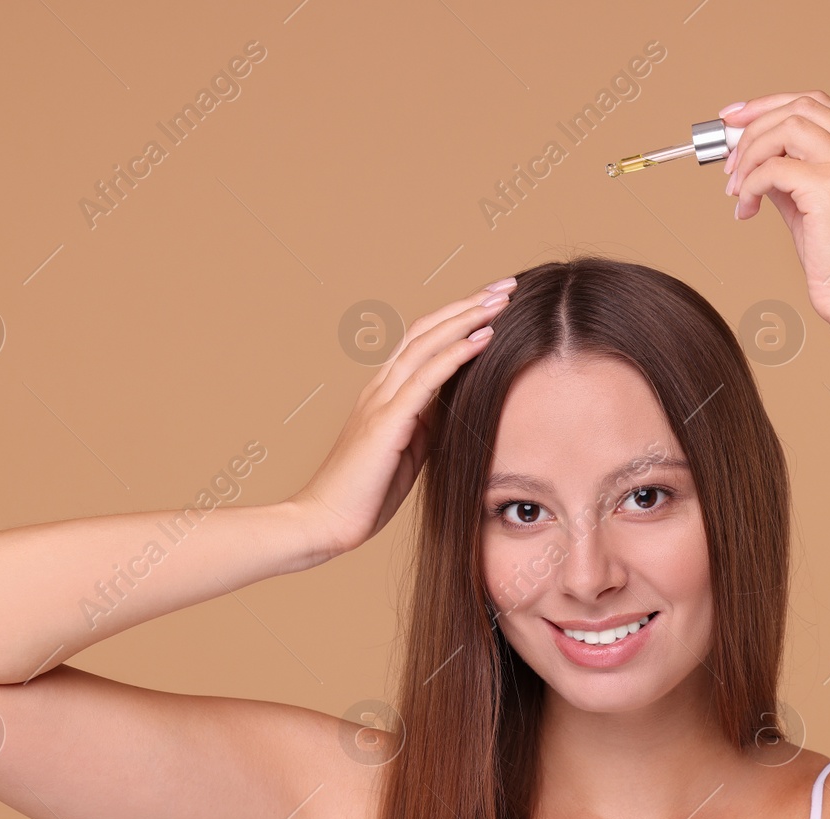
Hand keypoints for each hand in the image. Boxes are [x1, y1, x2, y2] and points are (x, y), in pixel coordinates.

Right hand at [292, 278, 514, 553]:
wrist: (325, 522)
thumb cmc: (365, 495)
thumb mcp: (409, 452)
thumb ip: (429, 424)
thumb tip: (457, 408)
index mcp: (384, 394)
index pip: (423, 342)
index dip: (457, 318)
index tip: (492, 303)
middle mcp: (380, 388)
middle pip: (427, 330)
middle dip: (468, 304)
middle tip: (504, 286)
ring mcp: (380, 401)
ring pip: (427, 344)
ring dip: (467, 318)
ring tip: (500, 300)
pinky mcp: (386, 421)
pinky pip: (426, 378)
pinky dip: (457, 354)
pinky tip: (483, 337)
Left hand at [721, 91, 829, 329]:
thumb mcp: (811, 205)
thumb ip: (789, 174)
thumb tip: (750, 156)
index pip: (816, 103)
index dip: (770, 104)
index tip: (735, 118)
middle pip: (799, 106)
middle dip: (753, 124)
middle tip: (727, 158)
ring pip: (786, 127)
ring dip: (750, 154)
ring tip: (736, 188)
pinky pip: (774, 169)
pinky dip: (750, 184)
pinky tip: (746, 209)